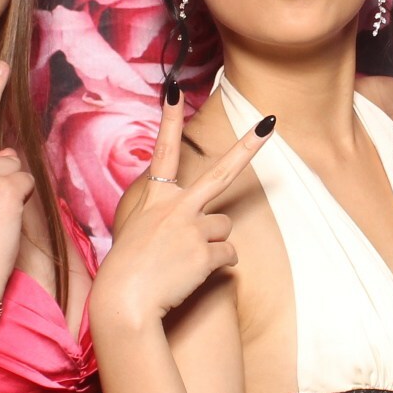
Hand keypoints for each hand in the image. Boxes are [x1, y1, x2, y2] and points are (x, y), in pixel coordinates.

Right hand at [97, 90, 269, 324]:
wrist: (123, 302)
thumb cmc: (124, 273)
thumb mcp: (134, 234)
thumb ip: (159, 221)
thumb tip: (182, 225)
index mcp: (155, 199)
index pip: (162, 151)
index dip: (169, 119)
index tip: (174, 90)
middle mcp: (176, 206)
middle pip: (221, 173)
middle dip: (248, 146)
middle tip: (269, 124)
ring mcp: (192, 228)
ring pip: (225, 229)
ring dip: (213, 244)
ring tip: (187, 262)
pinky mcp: (205, 252)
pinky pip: (228, 256)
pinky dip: (218, 266)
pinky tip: (194, 276)